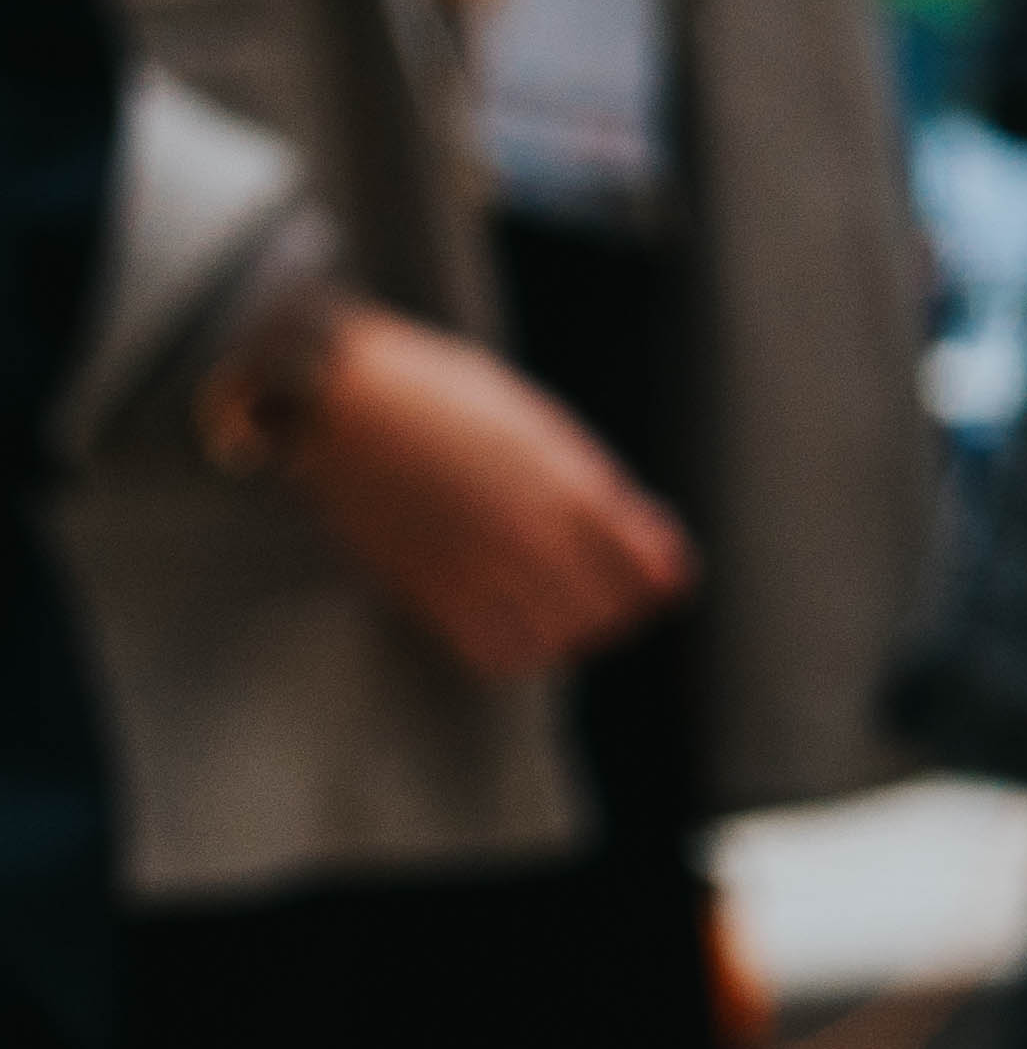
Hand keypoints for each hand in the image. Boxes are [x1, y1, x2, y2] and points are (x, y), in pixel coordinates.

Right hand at [283, 305, 696, 681]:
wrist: (344, 397)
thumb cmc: (443, 396)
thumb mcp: (536, 425)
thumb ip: (587, 479)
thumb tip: (638, 528)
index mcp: (572, 481)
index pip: (650, 565)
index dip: (661, 580)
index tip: (654, 577)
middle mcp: (534, 528)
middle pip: (609, 611)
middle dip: (617, 612)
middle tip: (602, 602)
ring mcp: (481, 560)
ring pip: (558, 639)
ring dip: (568, 637)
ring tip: (557, 618)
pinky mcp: (427, 583)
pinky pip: (492, 649)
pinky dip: (513, 651)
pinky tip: (507, 628)